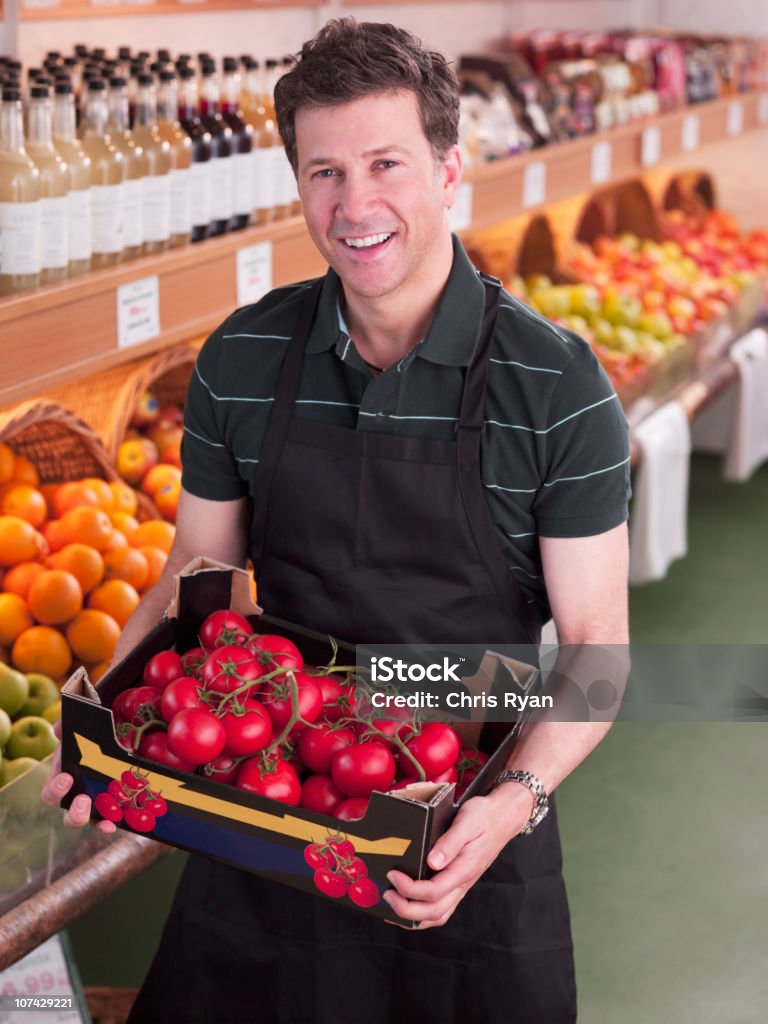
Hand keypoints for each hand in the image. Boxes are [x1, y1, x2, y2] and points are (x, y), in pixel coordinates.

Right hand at [40, 720, 116, 833]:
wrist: (111, 740)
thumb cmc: (87, 741)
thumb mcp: (78, 734)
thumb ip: (67, 730)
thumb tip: (59, 727)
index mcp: (64, 781)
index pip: (51, 794)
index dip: (56, 790)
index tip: (67, 778)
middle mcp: (77, 798)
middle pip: (69, 817)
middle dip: (75, 813)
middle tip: (84, 800)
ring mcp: (95, 805)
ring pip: (91, 823)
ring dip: (96, 823)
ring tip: (105, 821)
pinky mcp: (112, 807)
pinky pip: (109, 821)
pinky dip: (111, 824)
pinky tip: (117, 824)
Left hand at [383, 783, 532, 929]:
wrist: (503, 817)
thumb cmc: (484, 817)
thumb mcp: (467, 821)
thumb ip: (450, 842)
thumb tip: (432, 862)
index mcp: (464, 869)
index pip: (434, 891)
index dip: (410, 889)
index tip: (393, 875)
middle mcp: (463, 883)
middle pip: (434, 912)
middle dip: (406, 909)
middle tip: (387, 894)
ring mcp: (461, 885)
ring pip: (438, 915)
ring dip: (413, 917)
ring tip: (391, 905)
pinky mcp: (457, 882)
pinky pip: (440, 907)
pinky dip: (421, 912)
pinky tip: (406, 903)